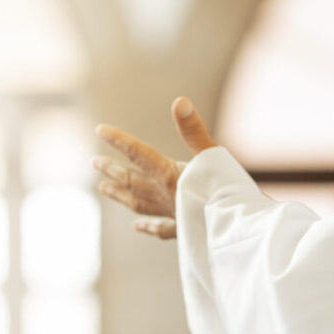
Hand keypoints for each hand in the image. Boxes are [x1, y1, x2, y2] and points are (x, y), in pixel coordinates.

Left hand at [93, 97, 215, 239]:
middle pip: (132, 181)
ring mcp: (172, 215)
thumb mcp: (213, 155)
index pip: (139, 154)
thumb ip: (193, 130)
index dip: (118, 140)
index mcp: (170, 176)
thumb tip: (178, 101)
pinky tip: (137, 228)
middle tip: (94, 162)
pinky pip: (160, 229)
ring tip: (103, 189)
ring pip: (139, 204)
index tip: (99, 130)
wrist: (239, 231)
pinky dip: (148, 227)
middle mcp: (165, 196)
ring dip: (120, 195)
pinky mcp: (184, 231)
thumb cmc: (229, 192)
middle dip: (113, 170)